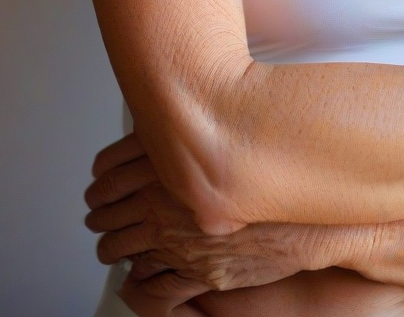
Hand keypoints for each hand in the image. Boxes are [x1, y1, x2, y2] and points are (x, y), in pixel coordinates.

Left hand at [84, 133, 346, 308]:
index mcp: (170, 168)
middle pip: (109, 212)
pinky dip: (136, 273)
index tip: (97, 184)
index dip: (100, 182)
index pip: (110, 176)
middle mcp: (168, 205)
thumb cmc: (272, 175)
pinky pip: (147, 278)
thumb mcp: (228, 138)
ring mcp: (179, 241)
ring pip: (121, 247)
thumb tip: (162, 124)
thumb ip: (192, 135)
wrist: (307, 221)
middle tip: (96, 213)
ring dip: (110, 245)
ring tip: (108, 243)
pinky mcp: (194, 272)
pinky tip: (136, 268)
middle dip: (99, 213)